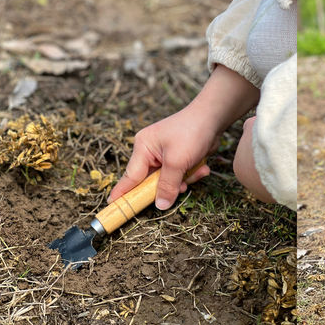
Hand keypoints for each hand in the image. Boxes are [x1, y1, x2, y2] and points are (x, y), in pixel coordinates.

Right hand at [109, 65, 259, 209]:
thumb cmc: (191, 133)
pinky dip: (191, 174)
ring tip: (196, 168)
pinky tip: (201, 166)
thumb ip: (167, 186)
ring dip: (184, 179)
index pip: (131, 176)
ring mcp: (164, 155)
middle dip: (170, 185)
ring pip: (169, 181)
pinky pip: (180, 176)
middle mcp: (150, 151)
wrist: (212, 118)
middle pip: (152, 182)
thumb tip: (160, 206)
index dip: (123, 192)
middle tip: (181, 183)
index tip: (112, 205)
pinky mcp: (177, 158)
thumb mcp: (177, 162)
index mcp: (143, 148)